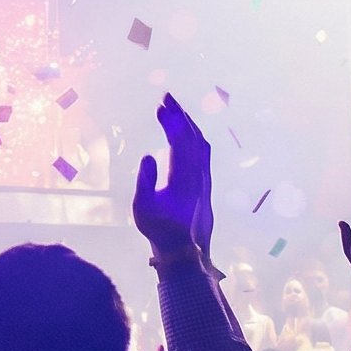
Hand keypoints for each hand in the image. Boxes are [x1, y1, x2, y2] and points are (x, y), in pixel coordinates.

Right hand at [133, 94, 211, 259]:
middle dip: (181, 115)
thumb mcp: (144, 208)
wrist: (186, 252)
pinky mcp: (206, 185)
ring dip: (189, 126)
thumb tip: (148, 156)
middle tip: (168, 98)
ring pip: (201, 145)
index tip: (161, 105)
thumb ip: (146, 181)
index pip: (179, 140)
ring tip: (176, 113)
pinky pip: (203, 154)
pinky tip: (187, 138)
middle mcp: (198, 174)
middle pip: (193, 137)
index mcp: (183, 176)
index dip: (171, 120)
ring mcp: (205, 180)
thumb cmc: (160, 231)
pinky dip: (194, 138)